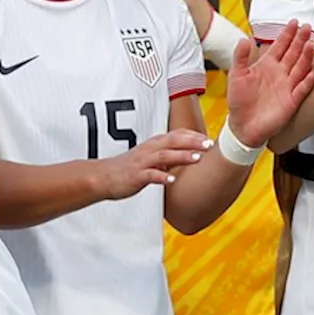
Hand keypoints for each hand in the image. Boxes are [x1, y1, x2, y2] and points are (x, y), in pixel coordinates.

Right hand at [95, 130, 213, 198]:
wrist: (103, 177)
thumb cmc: (131, 167)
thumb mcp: (152, 157)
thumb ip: (170, 154)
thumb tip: (191, 154)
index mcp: (155, 144)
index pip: (177, 134)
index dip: (194, 135)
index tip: (210, 137)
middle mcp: (150, 149)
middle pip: (174, 141)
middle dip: (193, 141)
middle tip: (210, 144)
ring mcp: (143, 162)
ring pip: (165, 156)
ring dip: (182, 156)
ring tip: (198, 158)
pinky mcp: (136, 176)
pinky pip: (150, 175)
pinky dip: (161, 177)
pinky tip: (172, 180)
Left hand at [227, 20, 313, 144]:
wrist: (243, 125)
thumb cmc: (239, 101)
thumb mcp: (236, 75)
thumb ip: (240, 57)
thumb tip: (243, 39)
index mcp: (268, 65)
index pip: (280, 45)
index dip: (287, 34)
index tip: (294, 22)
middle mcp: (280, 73)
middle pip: (293, 53)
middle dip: (300, 40)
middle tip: (307, 28)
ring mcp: (287, 86)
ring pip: (300, 68)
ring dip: (305, 57)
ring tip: (309, 45)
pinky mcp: (291, 101)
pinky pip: (301, 90)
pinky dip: (306, 83)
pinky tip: (311, 75)